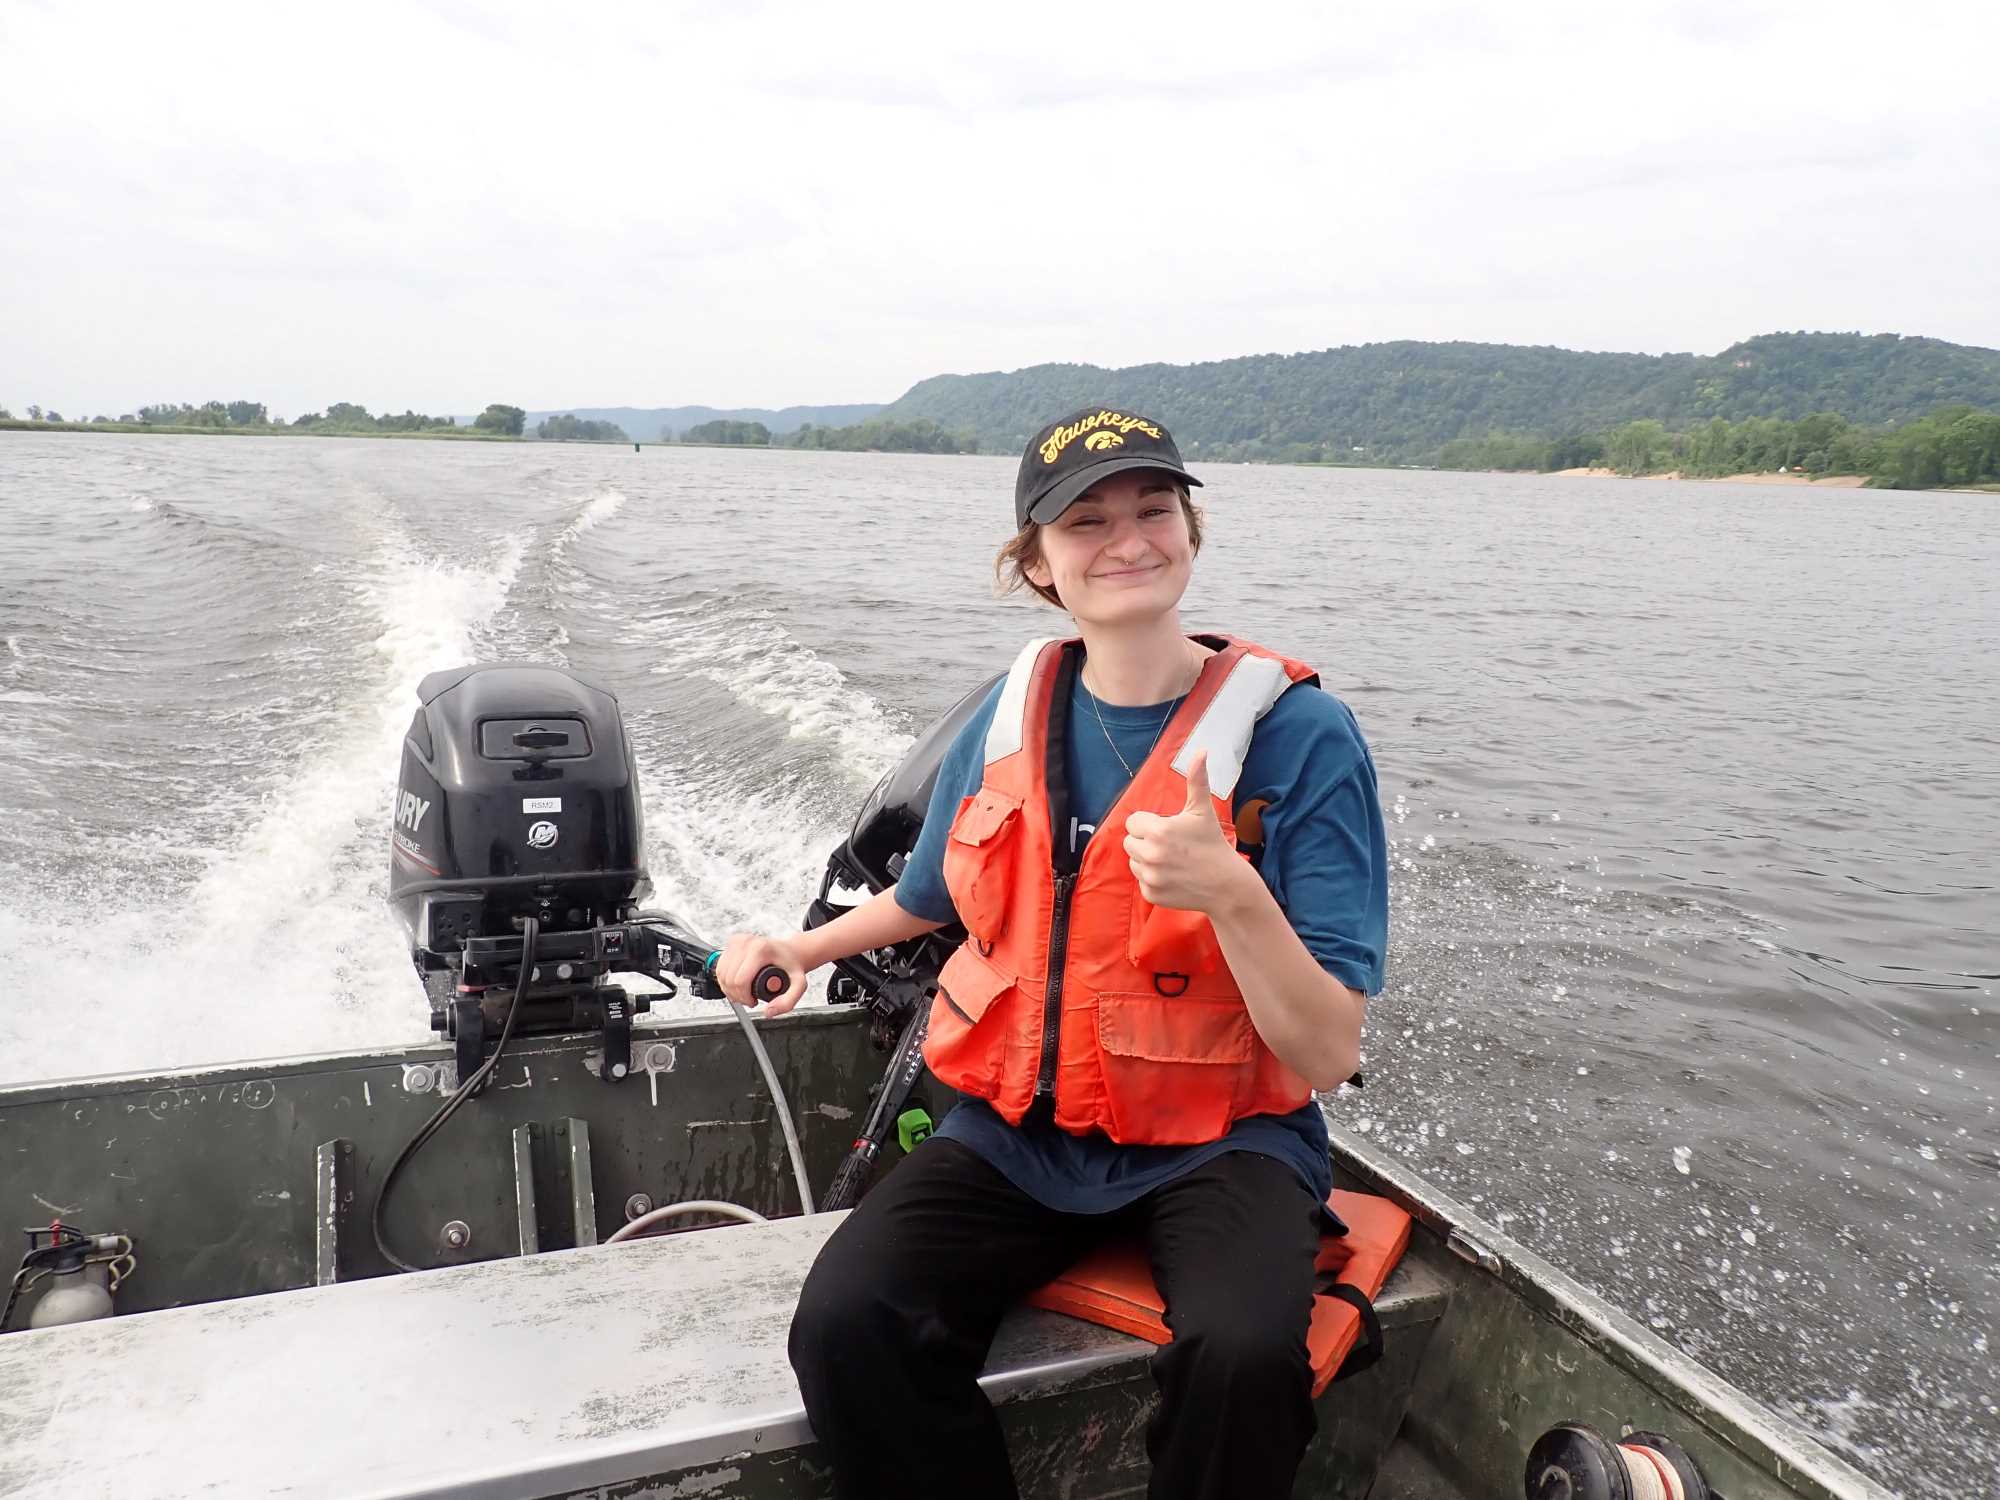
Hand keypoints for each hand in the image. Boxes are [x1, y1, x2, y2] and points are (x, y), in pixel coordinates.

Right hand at [714, 932, 808, 1014]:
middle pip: (729, 978)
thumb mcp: (798, 985)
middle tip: (749, 999)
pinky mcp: (732, 942)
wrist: (790, 951)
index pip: (740, 980)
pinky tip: (737, 984)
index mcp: (761, 949)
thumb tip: (768, 1012)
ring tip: (744, 993)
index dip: (745, 997)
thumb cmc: (792, 966)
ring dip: (729, 989)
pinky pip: (719, 967)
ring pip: (721, 974)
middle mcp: (747, 942)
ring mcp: (738, 940)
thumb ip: (787, 1002)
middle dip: (737, 995)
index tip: (754, 1002)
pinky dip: (725, 980)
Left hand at [1121, 752, 1253, 914]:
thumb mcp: (1202, 810)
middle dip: (1146, 842)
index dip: (1149, 824)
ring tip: (1173, 861)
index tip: (1168, 829)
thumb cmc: (1212, 844)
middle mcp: (1151, 855)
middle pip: (1130, 842)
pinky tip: (1173, 877)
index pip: (1133, 822)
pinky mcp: (1152, 894)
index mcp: (1158, 831)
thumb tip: (1201, 751)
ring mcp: (1151, 877)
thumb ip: (1196, 780)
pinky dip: (1153, 880)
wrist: (1226, 885)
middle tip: (1171, 846)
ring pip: (1134, 862)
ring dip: (1147, 860)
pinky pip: (1141, 881)